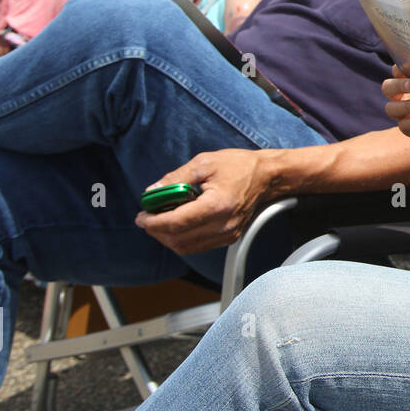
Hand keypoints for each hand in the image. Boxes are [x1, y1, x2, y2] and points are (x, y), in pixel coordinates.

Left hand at [135, 149, 271, 253]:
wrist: (267, 177)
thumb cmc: (239, 166)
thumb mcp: (204, 163)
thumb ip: (176, 178)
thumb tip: (152, 192)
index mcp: (217, 205)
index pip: (176, 223)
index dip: (153, 222)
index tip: (141, 215)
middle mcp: (223, 225)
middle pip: (178, 240)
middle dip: (157, 231)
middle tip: (148, 217)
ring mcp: (227, 235)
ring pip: (186, 247)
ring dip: (167, 237)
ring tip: (160, 220)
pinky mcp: (228, 238)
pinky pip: (197, 246)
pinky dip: (181, 238)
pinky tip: (177, 223)